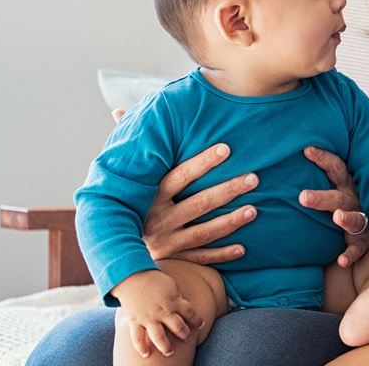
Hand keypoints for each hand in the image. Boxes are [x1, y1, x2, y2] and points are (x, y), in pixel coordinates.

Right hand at [111, 269, 203, 357]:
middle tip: (187, 338)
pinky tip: (146, 354)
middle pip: (178, 327)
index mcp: (174, 300)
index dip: (197, 320)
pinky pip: (138, 337)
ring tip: (170, 353)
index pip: (191, 313)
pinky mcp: (135, 320)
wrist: (133, 275)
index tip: (201, 325)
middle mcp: (163, 311)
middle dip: (185, 334)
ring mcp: (149, 317)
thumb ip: (178, 298)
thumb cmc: (154, 280)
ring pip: (159, 336)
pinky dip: (141, 347)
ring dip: (166, 346)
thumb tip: (185, 309)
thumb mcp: (172, 285)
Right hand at [113, 108, 259, 264]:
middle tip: (254, 177)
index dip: (202, 162)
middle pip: (199, 203)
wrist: (113, 249)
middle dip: (228, 190)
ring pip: (204, 231)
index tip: (227, 148)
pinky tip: (243, 248)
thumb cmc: (127, 201)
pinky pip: (201, 258)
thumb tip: (118, 109)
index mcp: (149, 195)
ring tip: (255, 210)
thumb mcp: (125, 175)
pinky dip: (222, 255)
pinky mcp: (174, 259)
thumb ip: (128, 144)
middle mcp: (158, 219)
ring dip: (231, 221)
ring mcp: (167, 242)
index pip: (179, 176)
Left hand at [298, 146, 368, 267]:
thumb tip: (303, 153)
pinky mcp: (366, 241)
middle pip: (337, 197)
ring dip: (346, 220)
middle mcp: (354, 202)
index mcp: (349, 187)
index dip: (323, 158)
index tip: (306, 149)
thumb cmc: (360, 202)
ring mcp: (362, 221)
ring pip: (354, 220)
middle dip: (321, 198)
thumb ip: (331, 176)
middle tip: (303, 197)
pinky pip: (358, 249)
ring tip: (337, 218)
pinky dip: (350, 255)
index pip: (336, 168)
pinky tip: (341, 261)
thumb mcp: (349, 186)